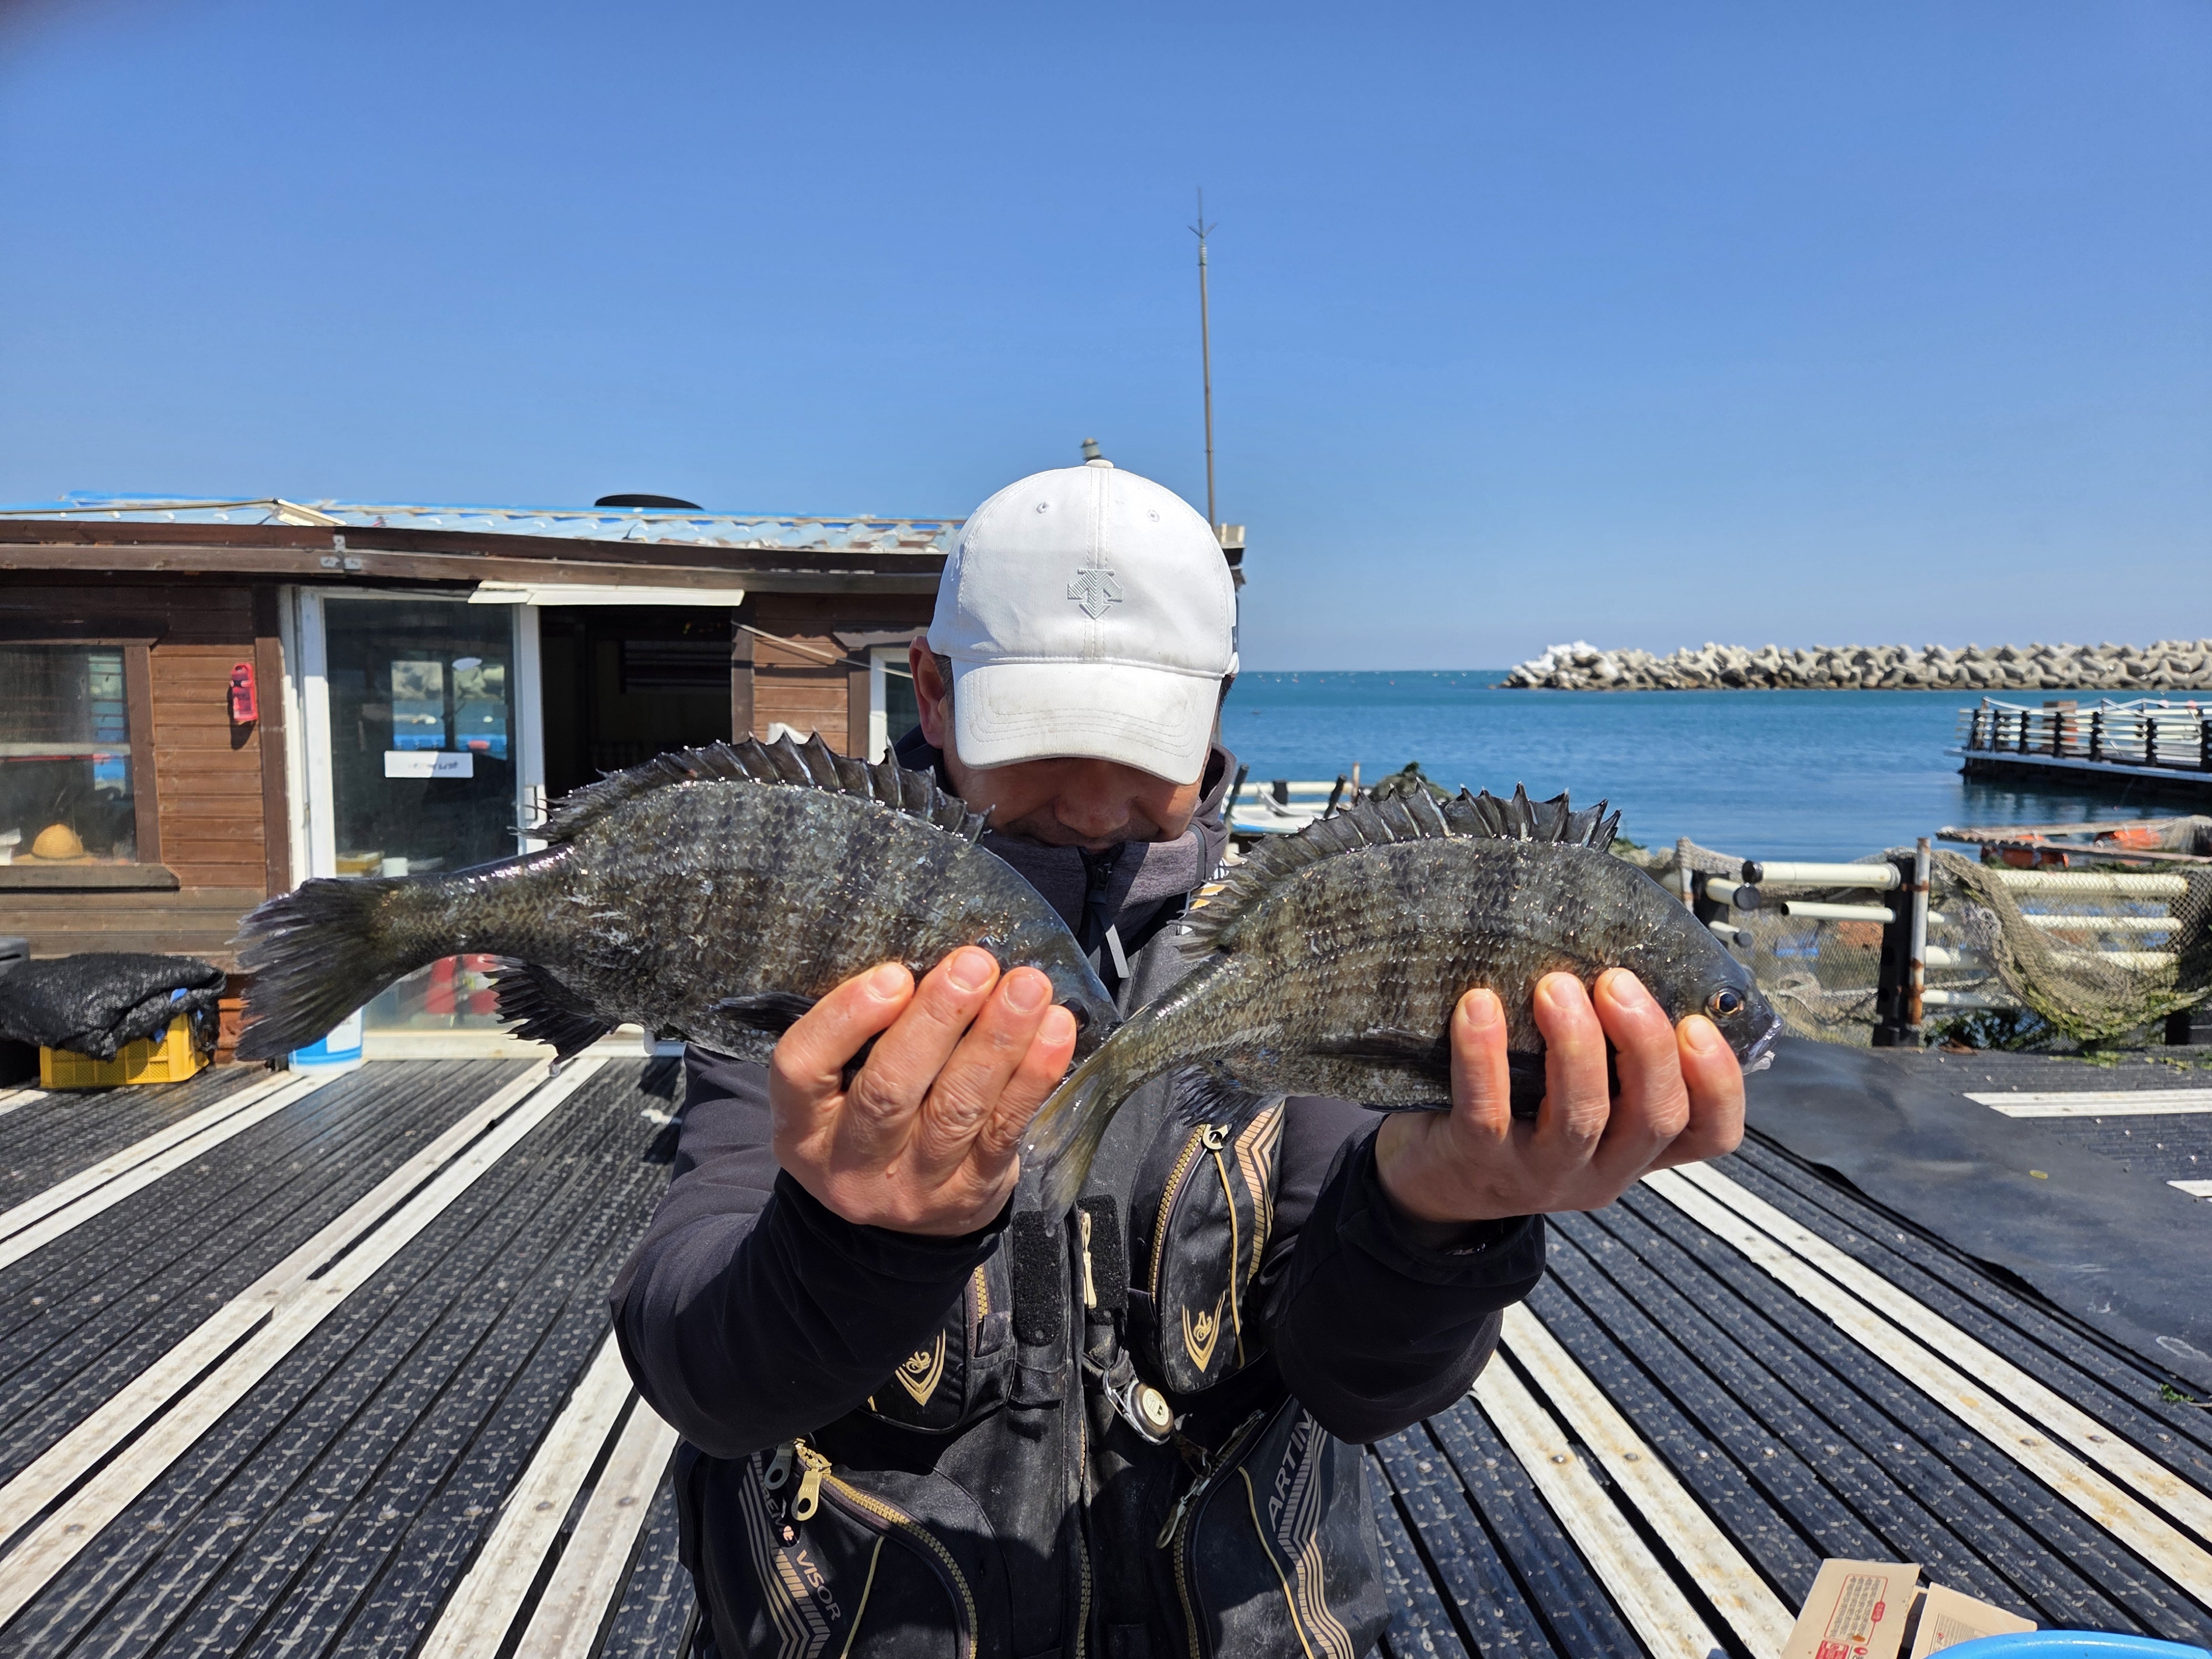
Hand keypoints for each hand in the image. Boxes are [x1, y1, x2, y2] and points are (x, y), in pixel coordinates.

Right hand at [768, 948, 1079, 1235]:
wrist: (898, 1229)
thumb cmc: (868, 1121)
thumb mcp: (839, 1088)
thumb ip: (867, 1036)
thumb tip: (934, 963)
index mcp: (801, 1127)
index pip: (803, 1069)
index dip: (846, 1019)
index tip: (895, 974)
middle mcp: (850, 1164)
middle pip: (889, 1090)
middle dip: (937, 1020)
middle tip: (975, 965)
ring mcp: (914, 1186)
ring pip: (956, 1109)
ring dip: (996, 1040)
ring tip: (1027, 987)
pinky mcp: (971, 1194)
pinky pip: (1005, 1130)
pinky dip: (1033, 1076)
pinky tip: (1054, 1029)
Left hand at [1373, 969, 1744, 1235]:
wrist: (1429, 1177)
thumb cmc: (1514, 1114)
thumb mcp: (1574, 1095)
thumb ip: (1610, 1055)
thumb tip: (1624, 961)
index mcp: (1635, 1148)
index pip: (1711, 1135)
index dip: (1719, 1084)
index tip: (1697, 1024)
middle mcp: (1601, 1171)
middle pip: (1655, 1117)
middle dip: (1645, 1044)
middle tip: (1617, 983)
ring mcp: (1541, 1175)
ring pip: (1581, 1118)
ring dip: (1576, 1045)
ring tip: (1555, 987)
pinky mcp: (1478, 1163)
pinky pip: (1487, 1111)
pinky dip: (1483, 1056)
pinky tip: (1478, 1007)